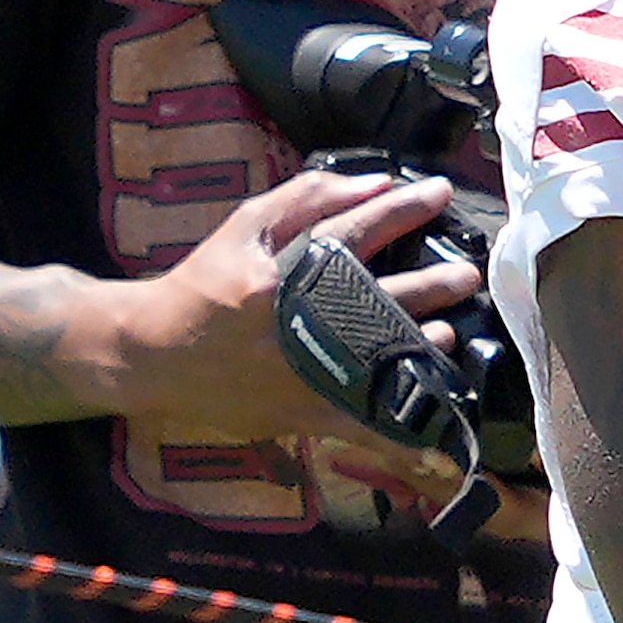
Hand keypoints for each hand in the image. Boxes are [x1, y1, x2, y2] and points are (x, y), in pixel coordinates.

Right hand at [91, 167, 474, 444]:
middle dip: (433, 284)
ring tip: (450, 335)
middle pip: (383, 298)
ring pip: (382, 361)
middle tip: (467, 276)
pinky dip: (405, 435)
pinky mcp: (306, 413)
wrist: (155, 353)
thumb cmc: (205, 284)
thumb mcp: (243, 228)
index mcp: (287, 271)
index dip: (406, 209)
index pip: (358, 230)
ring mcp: (308, 372)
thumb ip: (308, 199)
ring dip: (424, 347)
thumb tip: (377, 184)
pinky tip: (442, 438)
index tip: (443, 194)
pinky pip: (365, 427)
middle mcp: (303, 321)